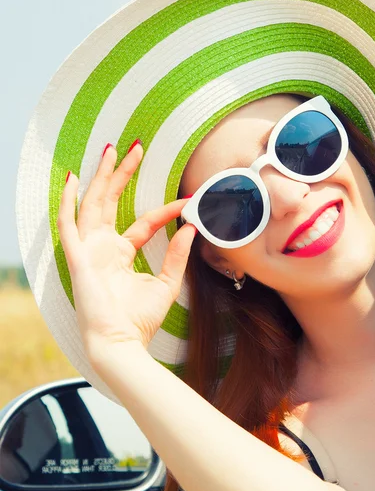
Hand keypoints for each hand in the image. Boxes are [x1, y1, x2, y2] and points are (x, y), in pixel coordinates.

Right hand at [57, 142, 196, 360]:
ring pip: (92, 204)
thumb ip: (177, 256)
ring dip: (101, 177)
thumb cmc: (140, 319)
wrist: (122, 343)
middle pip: (111, 202)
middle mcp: (103, 248)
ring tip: (111, 150)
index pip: (143, 222)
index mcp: (121, 254)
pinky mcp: (78, 257)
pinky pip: (68, 224)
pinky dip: (68, 202)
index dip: (165, 210)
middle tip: (135, 147)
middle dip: (122, 174)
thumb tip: (191, 228)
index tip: (188, 201)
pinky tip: (74, 180)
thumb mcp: (167, 283)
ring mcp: (89, 250)